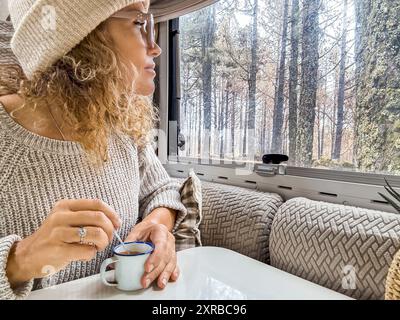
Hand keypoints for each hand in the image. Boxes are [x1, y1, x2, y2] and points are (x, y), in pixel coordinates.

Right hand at [6, 199, 120, 287]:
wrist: (27, 256)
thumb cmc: (54, 238)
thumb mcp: (66, 220)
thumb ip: (86, 217)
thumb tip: (114, 221)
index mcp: (65, 206)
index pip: (97, 203)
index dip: (112, 213)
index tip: (117, 223)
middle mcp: (60, 216)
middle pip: (99, 218)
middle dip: (109, 230)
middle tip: (107, 238)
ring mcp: (58, 233)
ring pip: (96, 234)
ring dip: (103, 243)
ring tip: (97, 247)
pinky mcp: (58, 250)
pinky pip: (88, 251)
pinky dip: (91, 254)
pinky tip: (84, 255)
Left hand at [124, 221, 178, 288]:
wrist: (153, 227)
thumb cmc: (144, 230)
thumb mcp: (135, 232)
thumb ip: (129, 242)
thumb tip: (122, 255)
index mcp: (160, 231)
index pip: (160, 245)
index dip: (155, 258)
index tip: (147, 268)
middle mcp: (169, 239)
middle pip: (165, 257)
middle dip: (156, 271)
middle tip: (146, 281)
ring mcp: (172, 247)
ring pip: (171, 262)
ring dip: (165, 274)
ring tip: (160, 284)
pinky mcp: (173, 254)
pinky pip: (175, 264)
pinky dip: (173, 272)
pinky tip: (171, 278)